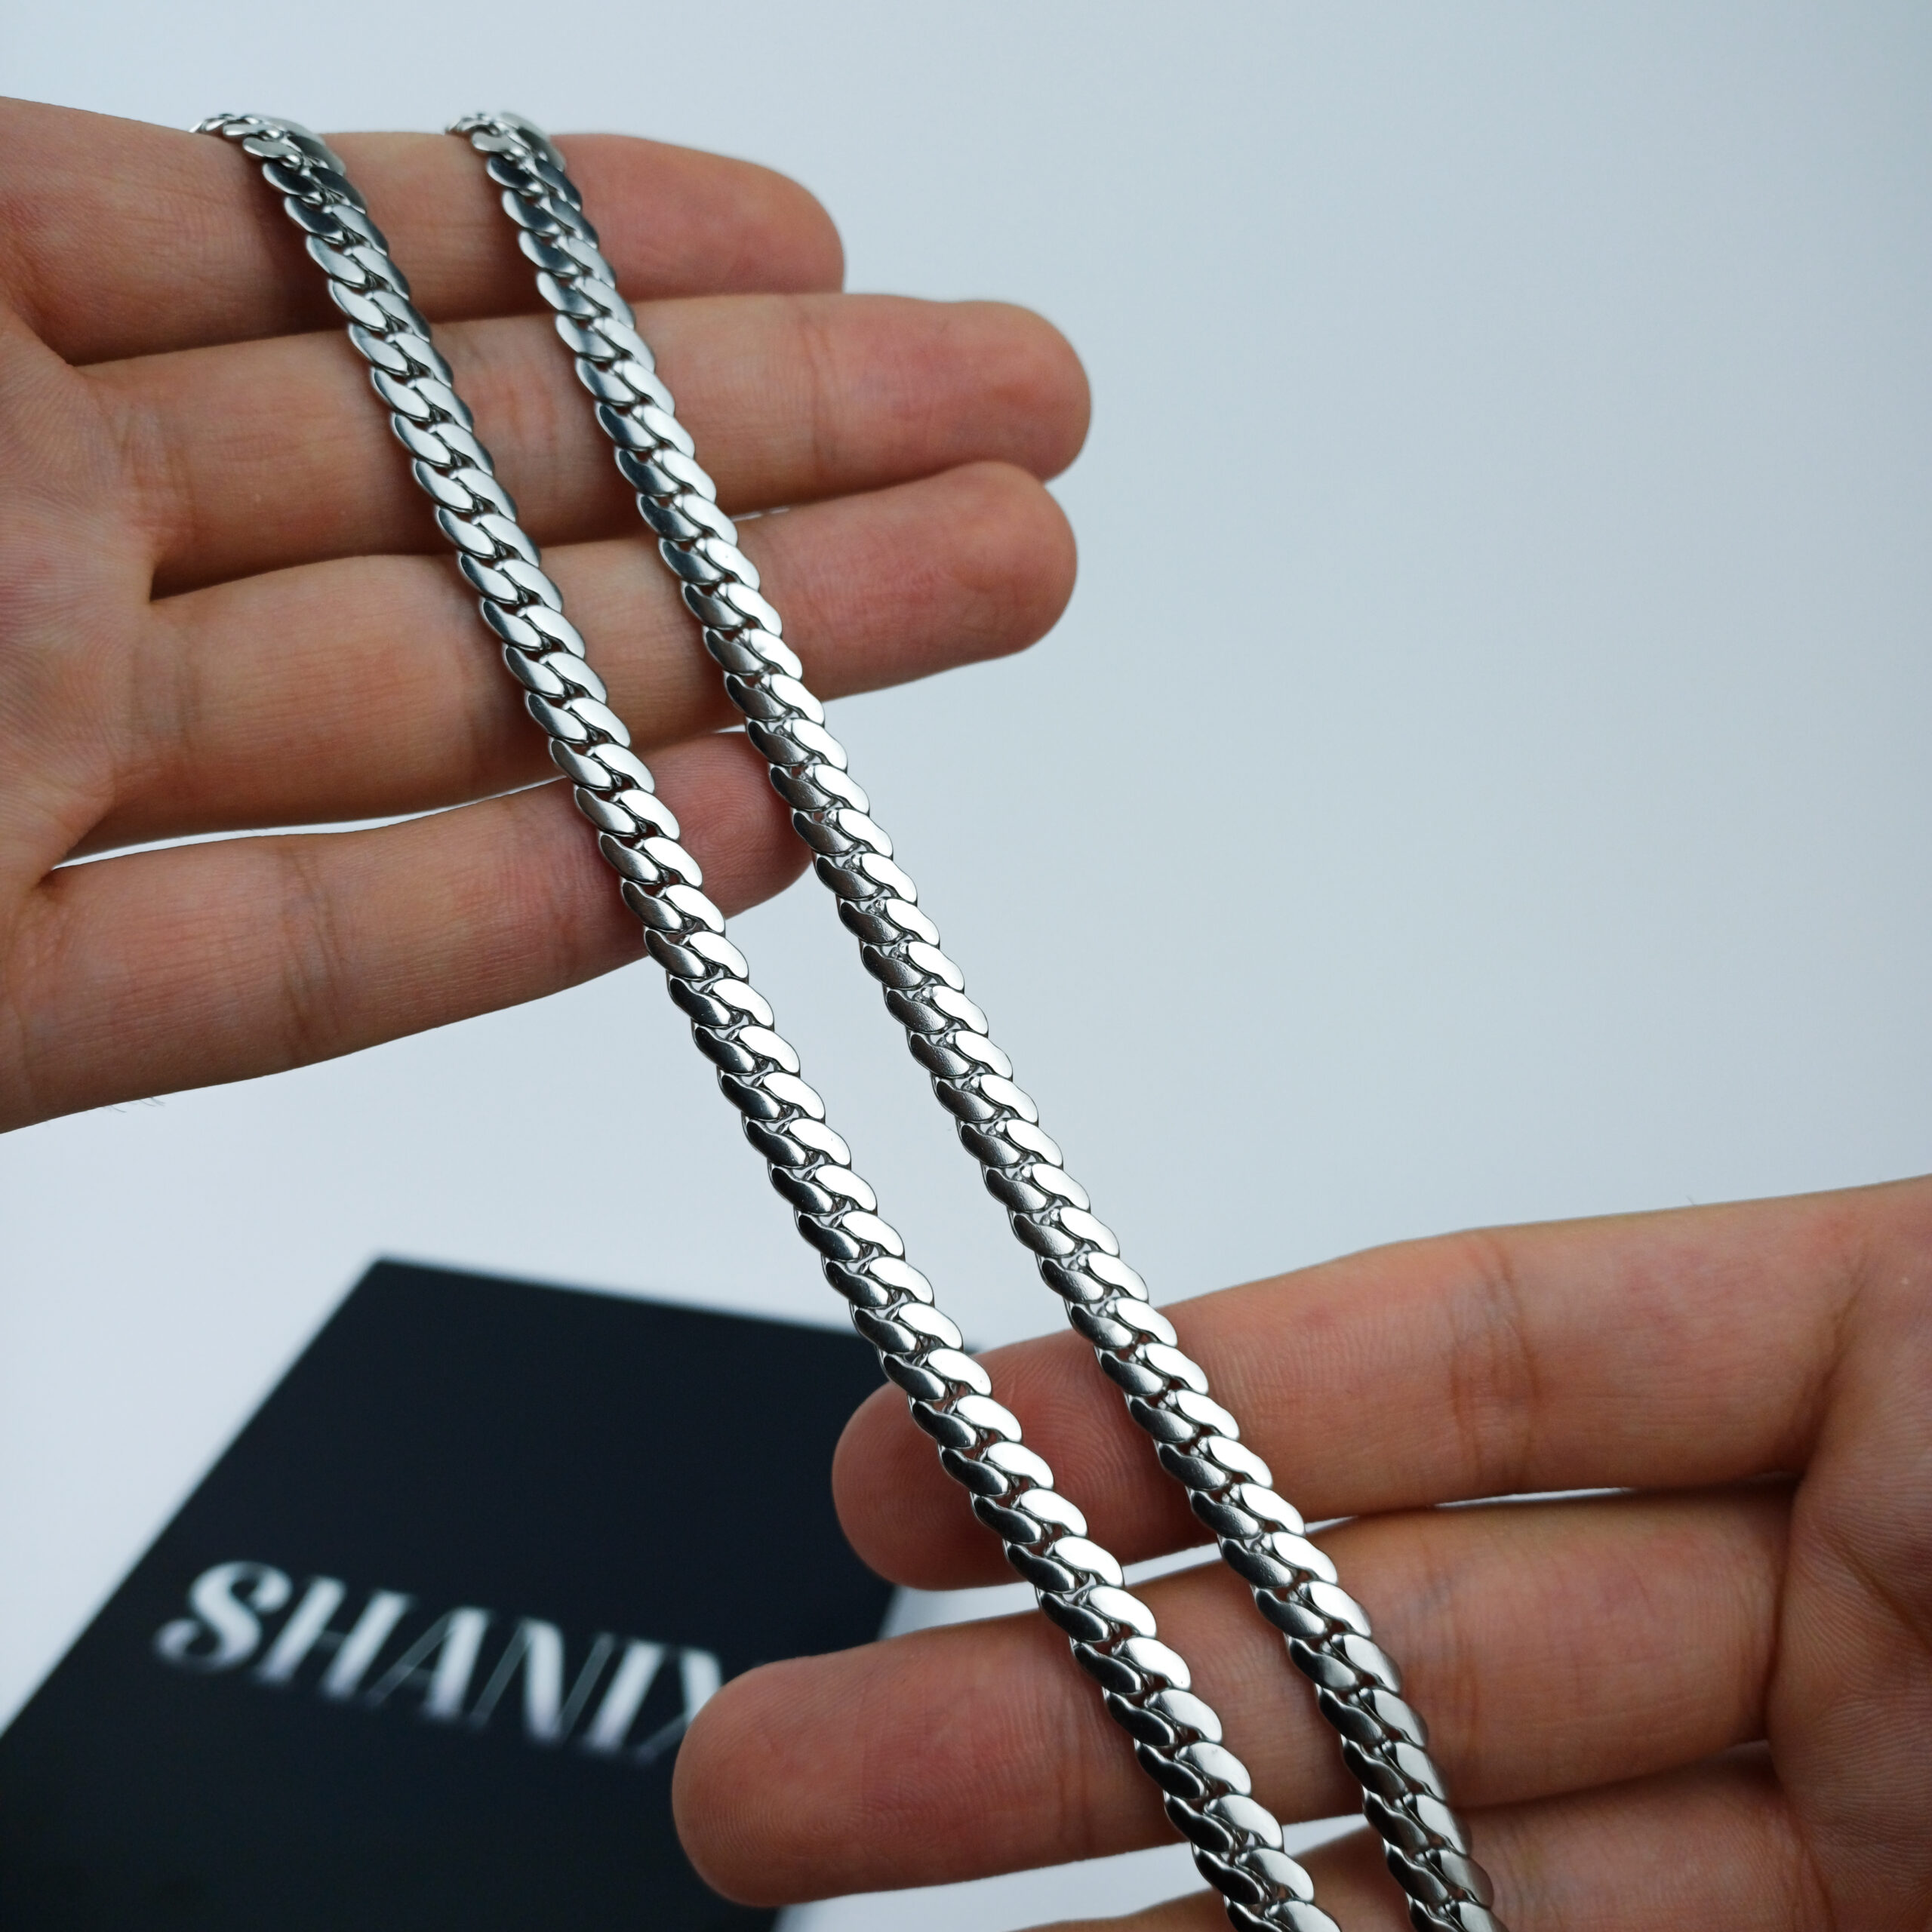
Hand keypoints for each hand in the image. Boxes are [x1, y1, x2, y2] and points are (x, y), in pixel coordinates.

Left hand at [0, 97, 1084, 1129]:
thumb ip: (53, 201)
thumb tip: (275, 156)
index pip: (339, 281)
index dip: (596, 259)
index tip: (812, 250)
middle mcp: (5, 558)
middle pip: (463, 493)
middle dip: (765, 442)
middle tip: (1015, 414)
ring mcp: (8, 780)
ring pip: (437, 714)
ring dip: (735, 659)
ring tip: (993, 575)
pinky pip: (287, 965)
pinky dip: (513, 914)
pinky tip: (741, 838)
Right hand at [675, 1180, 1931, 1927]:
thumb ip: (1670, 1357)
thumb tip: (1293, 1396)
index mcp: (1907, 1403)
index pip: (1486, 1362)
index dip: (1197, 1394)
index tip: (958, 1439)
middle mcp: (1849, 1642)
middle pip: (1374, 1643)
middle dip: (1068, 1688)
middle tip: (796, 1744)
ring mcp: (1830, 1865)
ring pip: (1400, 1876)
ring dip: (1120, 1905)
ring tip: (862, 1919)